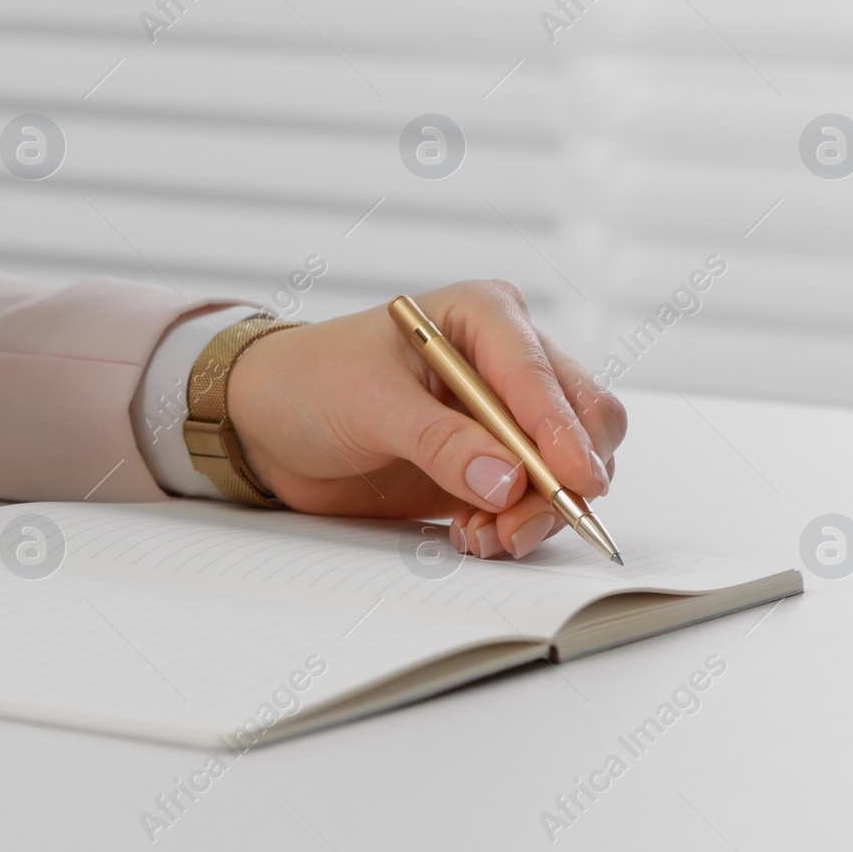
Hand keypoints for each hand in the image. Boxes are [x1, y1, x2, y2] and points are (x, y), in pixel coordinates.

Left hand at [226, 281, 626, 560]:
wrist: (270, 421)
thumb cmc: (310, 383)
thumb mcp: (368, 405)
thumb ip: (439, 442)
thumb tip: (508, 480)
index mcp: (483, 316)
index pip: (540, 373)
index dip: (562, 430)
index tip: (574, 481)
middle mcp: (508, 359)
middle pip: (582, 419)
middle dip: (562, 480)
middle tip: (518, 525)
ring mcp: (506, 414)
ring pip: (571, 466)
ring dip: (538, 512)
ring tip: (480, 535)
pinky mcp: (495, 461)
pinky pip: (538, 499)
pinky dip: (518, 525)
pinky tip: (472, 534)